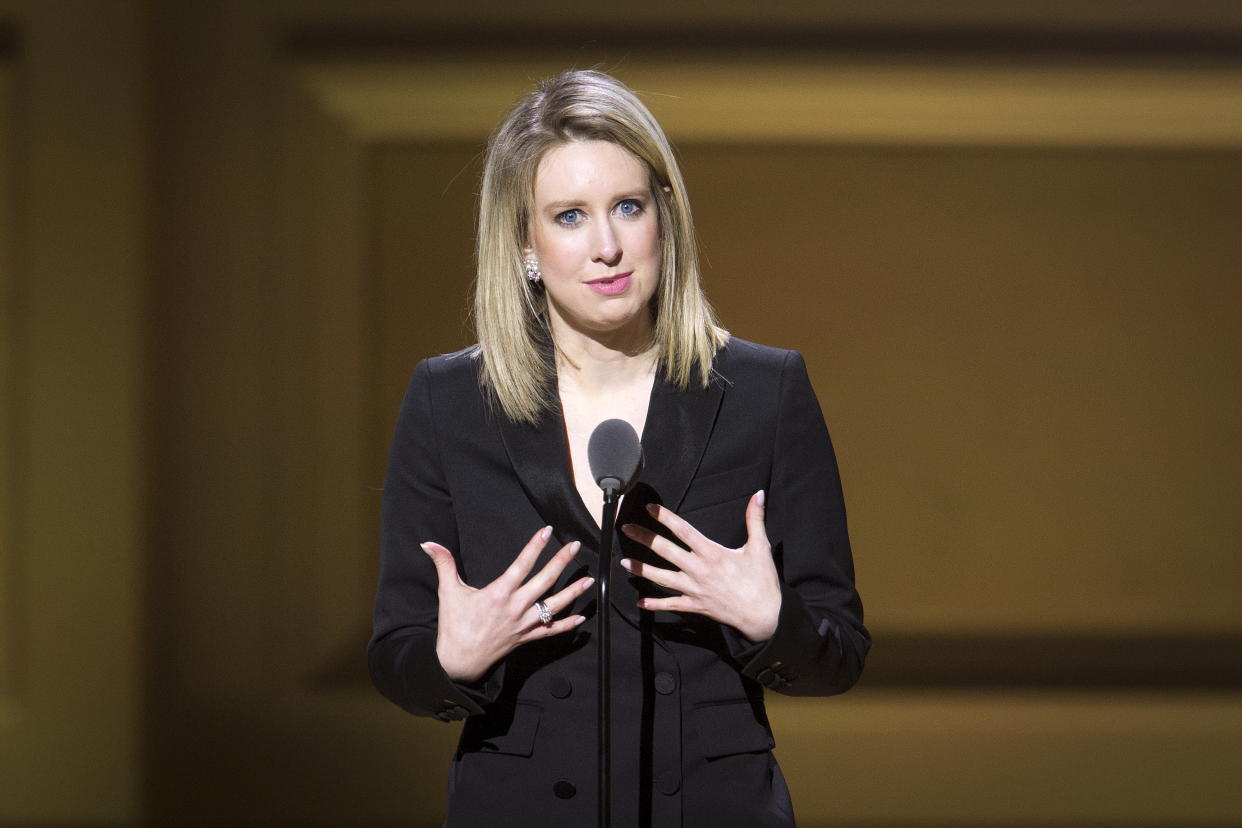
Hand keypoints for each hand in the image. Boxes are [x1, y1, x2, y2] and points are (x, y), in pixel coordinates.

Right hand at [422, 526, 592, 682]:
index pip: (522, 565)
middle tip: (575, 545)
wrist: (457, 662)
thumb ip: (443, 564)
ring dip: (573, 593)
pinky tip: (581, 619)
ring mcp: (523, 624)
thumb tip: (428, 543)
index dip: (535, 546)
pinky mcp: (526, 639)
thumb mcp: (448, 592)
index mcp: (498, 594)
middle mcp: (515, 608)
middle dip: (562, 562)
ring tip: (589, 580)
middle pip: (544, 581)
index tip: (547, 531)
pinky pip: (550, 632)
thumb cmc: (454, 626)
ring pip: (554, 607)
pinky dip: (566, 626)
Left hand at [619, 491, 780, 642]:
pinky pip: (671, 605)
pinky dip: (655, 605)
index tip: (650, 508)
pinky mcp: (695, 606)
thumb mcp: (760, 547)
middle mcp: (698, 570)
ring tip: (623, 562)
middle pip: (665, 551)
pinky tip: (640, 603)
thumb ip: (755, 518)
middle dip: (644, 538)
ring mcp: (694, 590)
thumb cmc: (762, 582)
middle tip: (626, 528)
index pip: (683, 531)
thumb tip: (759, 494)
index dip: (665, 518)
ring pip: (661, 578)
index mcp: (712, 553)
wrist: (765, 616)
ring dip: (641, 569)